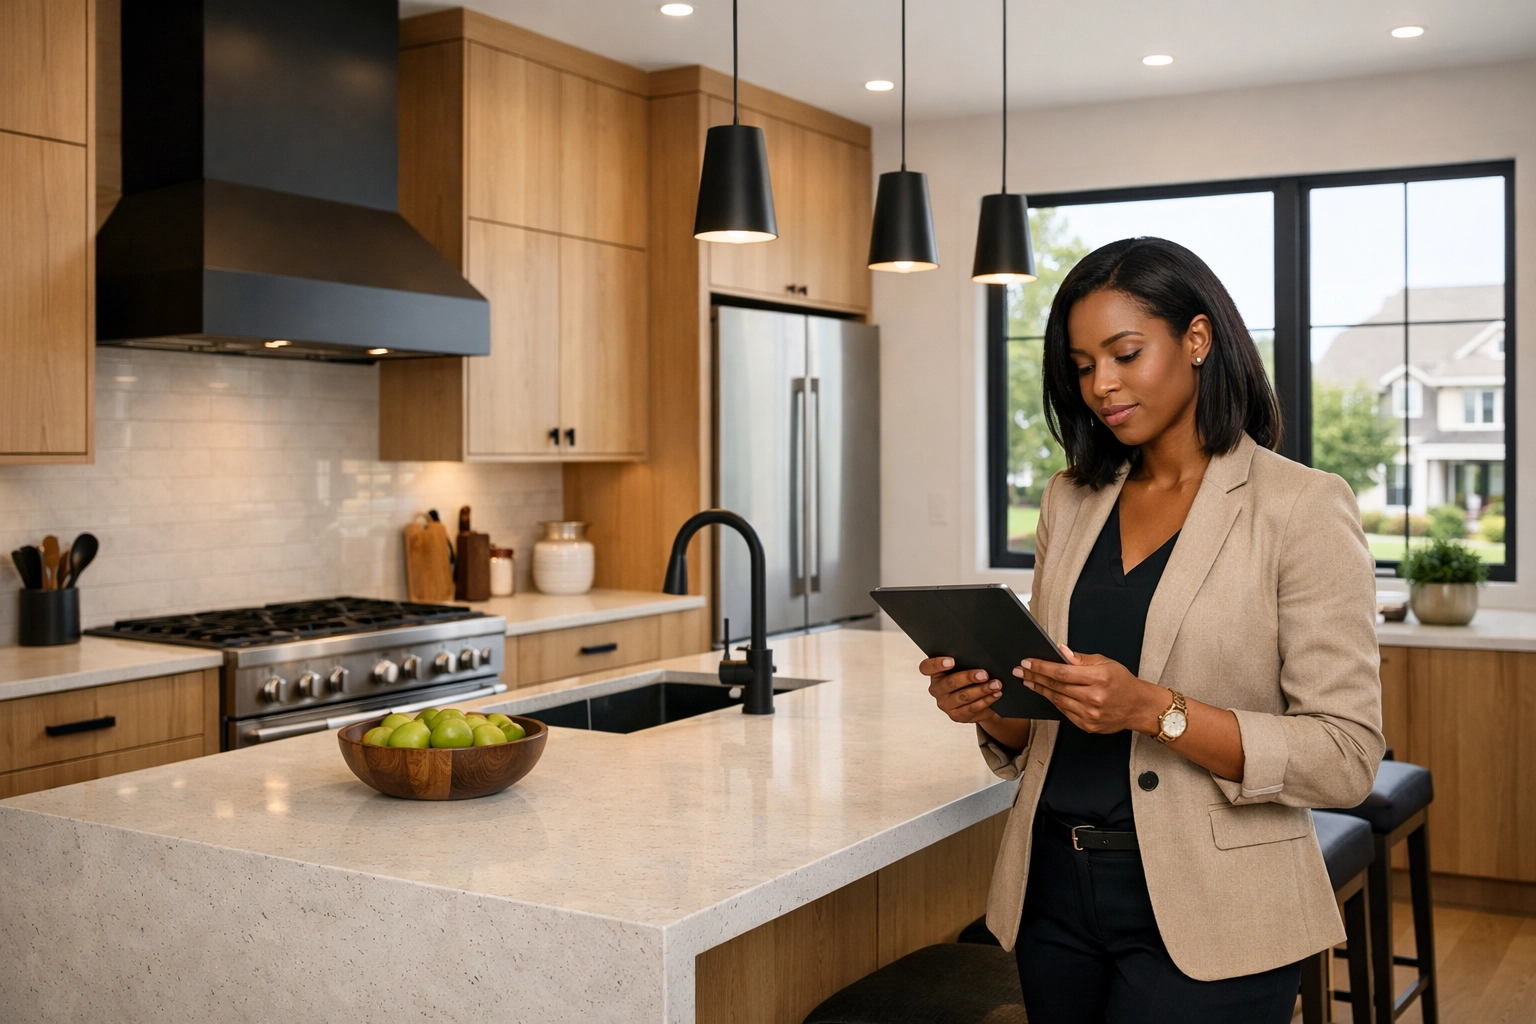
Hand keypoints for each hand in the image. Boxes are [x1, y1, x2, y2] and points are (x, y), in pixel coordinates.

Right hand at [920, 657, 1002, 723]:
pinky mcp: (956, 716)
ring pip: (963, 696)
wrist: (979, 700)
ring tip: (996, 684)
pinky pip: (972, 708)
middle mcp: (937, 689)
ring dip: (982, 690)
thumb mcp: (966, 668)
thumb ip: (967, 661)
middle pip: (950, 682)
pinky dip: (986, 700)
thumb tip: (981, 655)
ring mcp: (945, 704)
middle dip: (969, 677)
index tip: (951, 661)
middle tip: (984, 674)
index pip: (926, 667)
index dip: (936, 664)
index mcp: (935, 673)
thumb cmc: (971, 678)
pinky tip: (996, 694)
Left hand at [1015, 645, 1164, 735]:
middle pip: (1056, 686)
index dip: (1041, 667)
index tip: (1027, 663)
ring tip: (1028, 682)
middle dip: (1034, 677)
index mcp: (1098, 678)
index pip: (1061, 671)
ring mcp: (1090, 714)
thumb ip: (1080, 658)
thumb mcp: (1105, 662)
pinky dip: (1054, 702)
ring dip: (1040, 690)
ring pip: (1057, 700)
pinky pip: (1064, 712)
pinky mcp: (1088, 726)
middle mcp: (1093, 698)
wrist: (1138, 707)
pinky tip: (1046, 693)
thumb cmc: (1122, 682)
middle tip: (1020, 671)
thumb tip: (1060, 651)